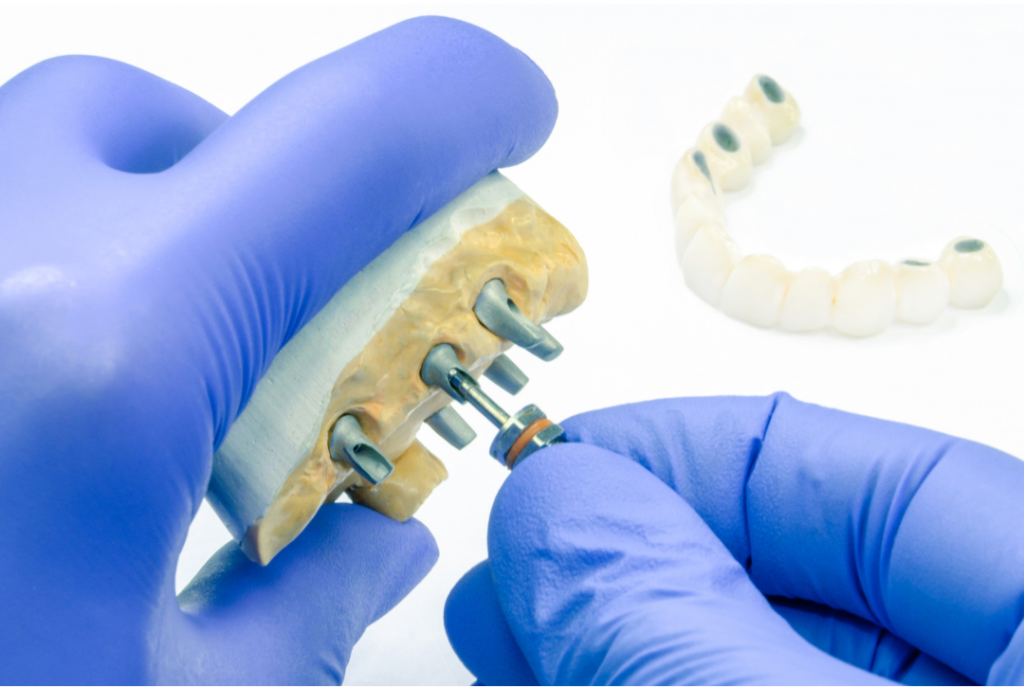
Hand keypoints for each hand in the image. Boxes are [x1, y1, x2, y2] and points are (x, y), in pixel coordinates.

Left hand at [0, 16, 556, 682]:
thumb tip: (381, 538)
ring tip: (193, 360)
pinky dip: (59, 263)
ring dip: (171, 216)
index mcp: (95, 369)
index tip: (509, 107)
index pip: (337, 142)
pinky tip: (66, 392)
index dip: (455, 95)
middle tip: (341, 315)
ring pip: (45, 146)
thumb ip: (306, 608)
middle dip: (301, 198)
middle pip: (181, 124)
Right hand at [445, 394, 1023, 684]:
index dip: (705, 456)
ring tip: (508, 643)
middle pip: (820, 585)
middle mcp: (1014, 675)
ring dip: (627, 644)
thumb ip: (678, 627)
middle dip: (641, 568)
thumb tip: (557, 507)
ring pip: (767, 664)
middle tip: (519, 572)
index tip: (568, 464)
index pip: (890, 484)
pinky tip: (566, 683)